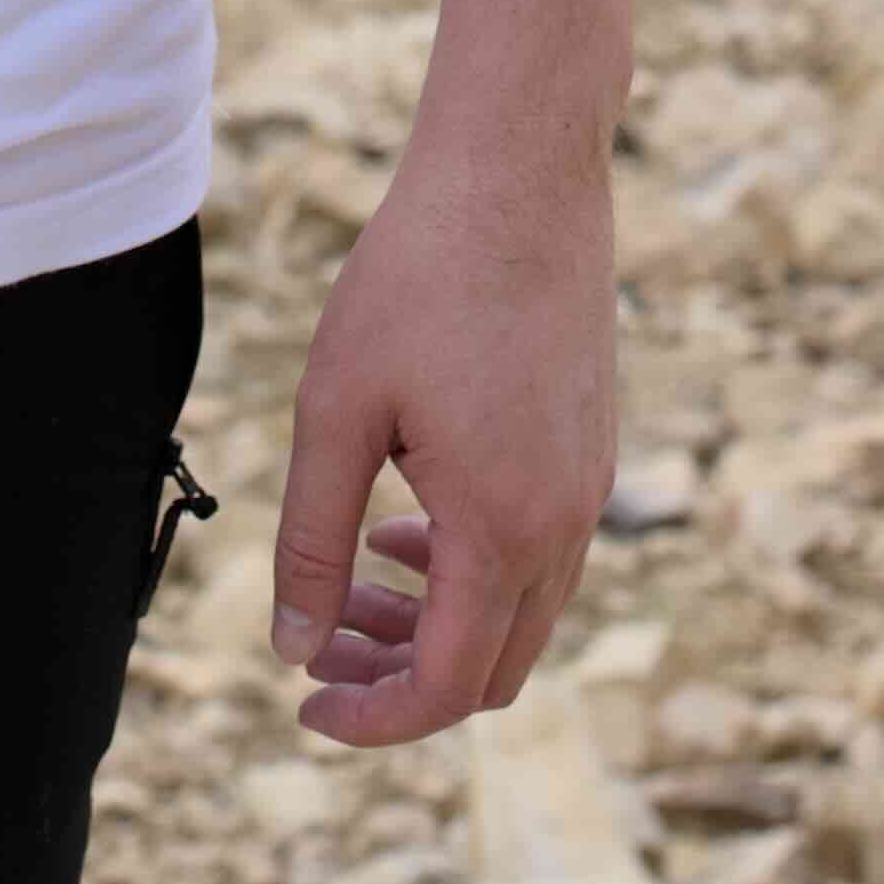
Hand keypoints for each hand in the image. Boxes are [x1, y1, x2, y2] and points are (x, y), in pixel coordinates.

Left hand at [267, 96, 615, 749]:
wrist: (519, 166)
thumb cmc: (419, 273)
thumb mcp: (337, 409)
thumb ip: (310, 541)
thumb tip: (293, 648)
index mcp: (503, 527)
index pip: (446, 687)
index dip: (373, 717)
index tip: (305, 704)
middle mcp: (565, 523)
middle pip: (489, 670)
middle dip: (400, 679)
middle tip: (318, 644)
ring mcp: (589, 485)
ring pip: (518, 616)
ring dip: (436, 625)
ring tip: (353, 583)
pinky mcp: (591, 446)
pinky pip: (539, 556)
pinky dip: (473, 572)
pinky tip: (405, 523)